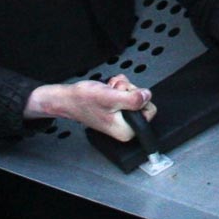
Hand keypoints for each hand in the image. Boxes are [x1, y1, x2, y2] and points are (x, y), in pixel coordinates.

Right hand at [25, 75, 155, 137]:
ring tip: (108, 90)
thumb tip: (147, 96)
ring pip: (133, 95)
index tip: (123, 96)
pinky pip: (126, 93)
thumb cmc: (83, 101)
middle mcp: (125, 127)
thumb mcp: (110, 98)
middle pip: (141, 101)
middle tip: (113, 91)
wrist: (68, 98)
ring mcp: (120, 117)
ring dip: (122, 87)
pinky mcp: (116, 108)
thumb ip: (132, 99)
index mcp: (126, 130)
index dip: (137, 97)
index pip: (149, 110)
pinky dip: (118, 87)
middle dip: (128, 90)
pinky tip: (107, 90)